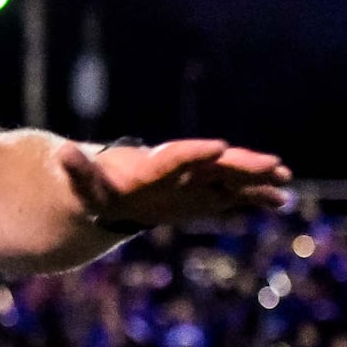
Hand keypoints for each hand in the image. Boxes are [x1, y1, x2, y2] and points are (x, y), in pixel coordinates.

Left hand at [61, 138, 290, 231]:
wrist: (108, 193)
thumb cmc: (97, 189)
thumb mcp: (84, 185)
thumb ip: (78, 171)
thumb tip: (62, 153)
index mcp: (151, 166)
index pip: (174, 157)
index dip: (195, 153)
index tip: (219, 147)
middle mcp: (177, 171)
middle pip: (212, 165)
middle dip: (240, 164)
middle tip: (271, 162)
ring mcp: (193, 182)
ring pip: (228, 178)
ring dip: (254, 178)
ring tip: (284, 177)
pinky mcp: (202, 196)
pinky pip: (232, 195)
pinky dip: (253, 197)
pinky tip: (280, 199)